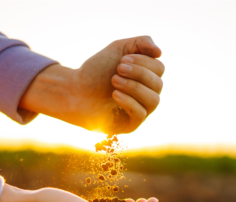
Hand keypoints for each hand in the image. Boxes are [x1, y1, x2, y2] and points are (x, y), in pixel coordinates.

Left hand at [19, 36, 164, 133]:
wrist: (75, 91)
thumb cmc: (97, 71)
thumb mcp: (119, 49)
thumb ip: (141, 43)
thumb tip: (160, 52)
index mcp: (147, 77)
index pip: (159, 68)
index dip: (144, 62)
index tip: (122, 59)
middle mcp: (147, 94)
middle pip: (158, 84)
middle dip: (138, 73)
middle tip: (117, 69)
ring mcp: (141, 110)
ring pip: (153, 100)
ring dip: (134, 87)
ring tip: (114, 80)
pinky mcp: (131, 125)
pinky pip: (141, 114)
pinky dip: (129, 102)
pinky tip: (114, 94)